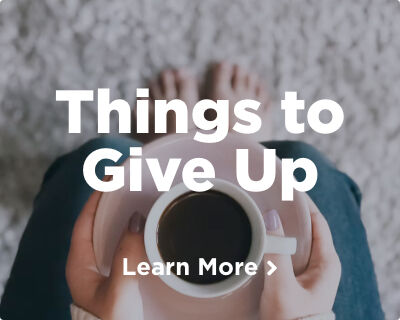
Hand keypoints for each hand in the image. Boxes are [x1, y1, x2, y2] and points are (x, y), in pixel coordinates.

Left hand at [66, 191, 145, 319]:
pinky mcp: (112, 274)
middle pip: (94, 223)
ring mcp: (99, 268)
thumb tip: (136, 221)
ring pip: (106, 232)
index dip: (96, 198)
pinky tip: (139, 226)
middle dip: (107, 201)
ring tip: (133, 197)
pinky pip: (117, 243)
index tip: (110, 178)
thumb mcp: (119, 290)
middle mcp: (87, 263)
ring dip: (118, 214)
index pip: (84, 221)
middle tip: (124, 183)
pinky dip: (127, 230)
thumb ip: (126, 256)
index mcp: (79, 264)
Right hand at [260, 198, 340, 319]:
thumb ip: (276, 252)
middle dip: (291, 211)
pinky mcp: (298, 276)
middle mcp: (321, 263)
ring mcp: (310, 270)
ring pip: (298, 238)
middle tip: (272, 195)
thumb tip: (271, 217)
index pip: (317, 221)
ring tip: (266, 209)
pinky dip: (279, 238)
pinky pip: (290, 249)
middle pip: (308, 227)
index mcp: (327, 263)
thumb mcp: (282, 285)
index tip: (287, 188)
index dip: (303, 203)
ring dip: (284, 224)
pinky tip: (266, 234)